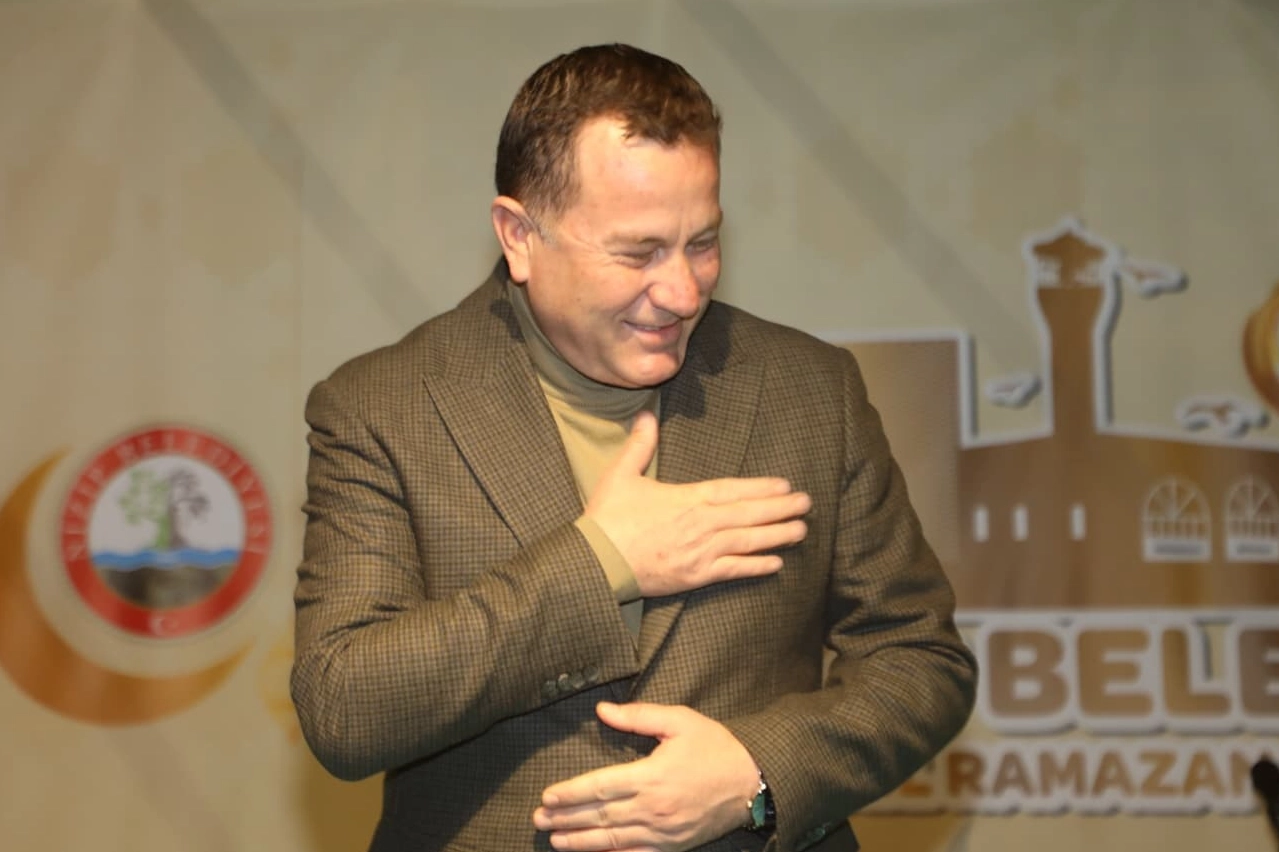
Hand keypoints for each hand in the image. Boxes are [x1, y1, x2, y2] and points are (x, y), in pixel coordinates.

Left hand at [533, 702, 760, 851]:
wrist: (753, 783)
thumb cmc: (715, 747)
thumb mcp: (679, 721)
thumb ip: (638, 717)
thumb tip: (602, 710)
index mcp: (651, 776)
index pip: (600, 787)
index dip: (570, 793)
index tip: (547, 795)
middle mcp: (653, 809)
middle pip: (599, 816)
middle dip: (565, 818)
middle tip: (539, 818)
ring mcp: (662, 833)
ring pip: (612, 840)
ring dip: (579, 841)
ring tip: (554, 840)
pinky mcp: (672, 847)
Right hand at [586, 411, 810, 596]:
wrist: (596, 562)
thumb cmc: (607, 518)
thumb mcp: (620, 475)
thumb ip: (639, 445)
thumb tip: (646, 415)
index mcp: (687, 498)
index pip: (733, 490)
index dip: (761, 488)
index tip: (785, 485)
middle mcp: (701, 524)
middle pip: (749, 515)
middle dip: (780, 509)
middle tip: (807, 503)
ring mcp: (701, 552)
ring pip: (748, 541)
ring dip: (777, 535)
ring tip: (801, 530)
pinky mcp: (695, 577)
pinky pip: (733, 571)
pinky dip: (756, 566)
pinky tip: (776, 563)